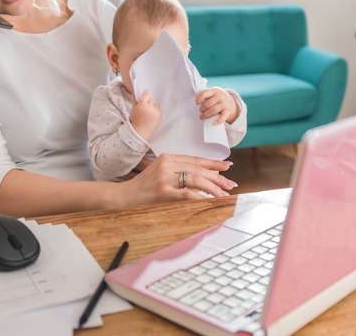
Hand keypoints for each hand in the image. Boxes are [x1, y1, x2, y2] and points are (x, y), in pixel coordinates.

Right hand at [119, 153, 237, 204]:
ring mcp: (164, 178)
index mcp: (167, 157)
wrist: (125, 195)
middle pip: (198, 169)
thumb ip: (177, 170)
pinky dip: (199, 196)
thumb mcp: (160, 171)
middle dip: (217, 177)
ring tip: (224, 194)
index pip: (195, 160)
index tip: (227, 166)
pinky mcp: (162, 192)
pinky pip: (186, 193)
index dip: (212, 163)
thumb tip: (203, 176)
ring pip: (195, 180)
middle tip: (230, 184)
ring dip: (212, 188)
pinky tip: (209, 199)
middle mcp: (167, 164)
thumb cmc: (144, 185)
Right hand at [130, 91, 160, 139]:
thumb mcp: (133, 109)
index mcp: (142, 105)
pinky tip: (150, 117)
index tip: (142, 99)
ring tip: (147, 114)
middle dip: (148, 103)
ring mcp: (156, 112)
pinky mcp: (159, 116)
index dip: (144, 96)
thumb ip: (136, 101)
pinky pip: (157, 110)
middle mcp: (150, 108)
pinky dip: (154, 112)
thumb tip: (139, 95)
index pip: (147, 94)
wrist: (139, 132)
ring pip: (155, 105)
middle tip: (143, 109)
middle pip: (151, 100)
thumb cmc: (134, 121)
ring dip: (152, 107)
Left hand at [196, 88, 239, 124]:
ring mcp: (224, 103)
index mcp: (214, 90)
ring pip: (213, 110)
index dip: (199, 99)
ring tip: (202, 117)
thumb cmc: (217, 97)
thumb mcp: (212, 93)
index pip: (204, 93)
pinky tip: (214, 123)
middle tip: (200, 111)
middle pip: (208, 103)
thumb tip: (196, 102)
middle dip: (202, 109)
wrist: (230, 101)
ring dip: (206, 115)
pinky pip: (223, 117)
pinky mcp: (228, 111)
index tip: (196, 103)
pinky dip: (218, 121)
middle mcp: (220, 96)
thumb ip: (204, 95)